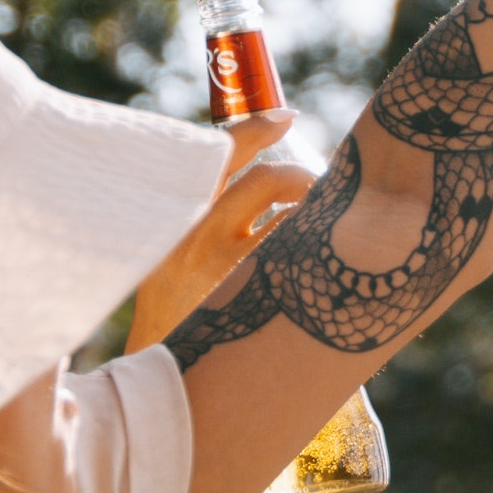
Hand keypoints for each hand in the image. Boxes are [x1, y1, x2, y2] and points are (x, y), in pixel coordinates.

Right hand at [126, 118, 319, 351]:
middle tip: (319, 185)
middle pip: (268, 179)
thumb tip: (258, 186)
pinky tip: (328, 258)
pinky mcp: (259, 296)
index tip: (286, 116)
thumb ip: (204, 219)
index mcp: (177, 217)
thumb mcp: (170, 256)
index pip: (218, 155)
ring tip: (327, 224)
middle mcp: (201, 235)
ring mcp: (232, 267)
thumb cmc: (172, 314)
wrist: (163, 375)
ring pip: (294, 216)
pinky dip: (319, 247)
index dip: (255, 129)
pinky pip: (303, 255)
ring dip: (317, 212)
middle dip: (302, 175)